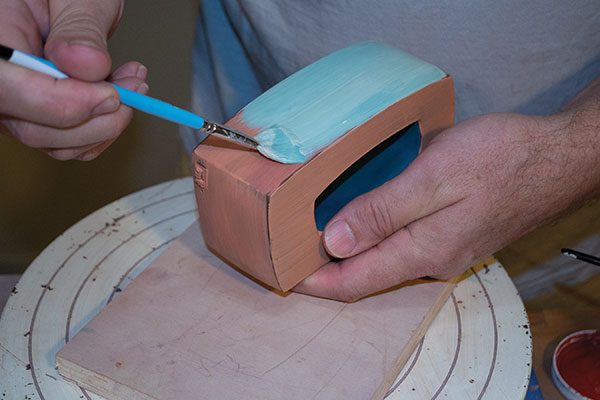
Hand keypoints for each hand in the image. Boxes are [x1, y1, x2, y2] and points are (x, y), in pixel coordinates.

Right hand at [0, 0, 146, 159]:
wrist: (66, 2)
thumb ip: (80, 27)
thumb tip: (87, 65)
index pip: (7, 90)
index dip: (61, 103)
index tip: (110, 94)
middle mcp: (1, 80)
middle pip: (34, 129)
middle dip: (96, 118)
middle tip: (133, 89)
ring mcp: (19, 104)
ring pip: (59, 143)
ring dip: (108, 124)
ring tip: (133, 85)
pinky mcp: (43, 118)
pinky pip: (74, 143)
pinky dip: (107, 127)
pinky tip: (122, 95)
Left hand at [295, 87, 599, 301]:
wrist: (556, 156)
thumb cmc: (500, 158)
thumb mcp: (433, 177)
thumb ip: (382, 212)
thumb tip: (334, 244)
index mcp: (424, 251)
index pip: (356, 281)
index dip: (316, 282)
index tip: (282, 273)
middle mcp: (432, 260)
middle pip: (367, 274)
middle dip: (327, 268)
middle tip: (289, 249)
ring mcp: (445, 249)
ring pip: (384, 258)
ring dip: (349, 250)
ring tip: (314, 232)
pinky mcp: (453, 234)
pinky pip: (402, 243)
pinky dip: (373, 235)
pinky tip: (361, 215)